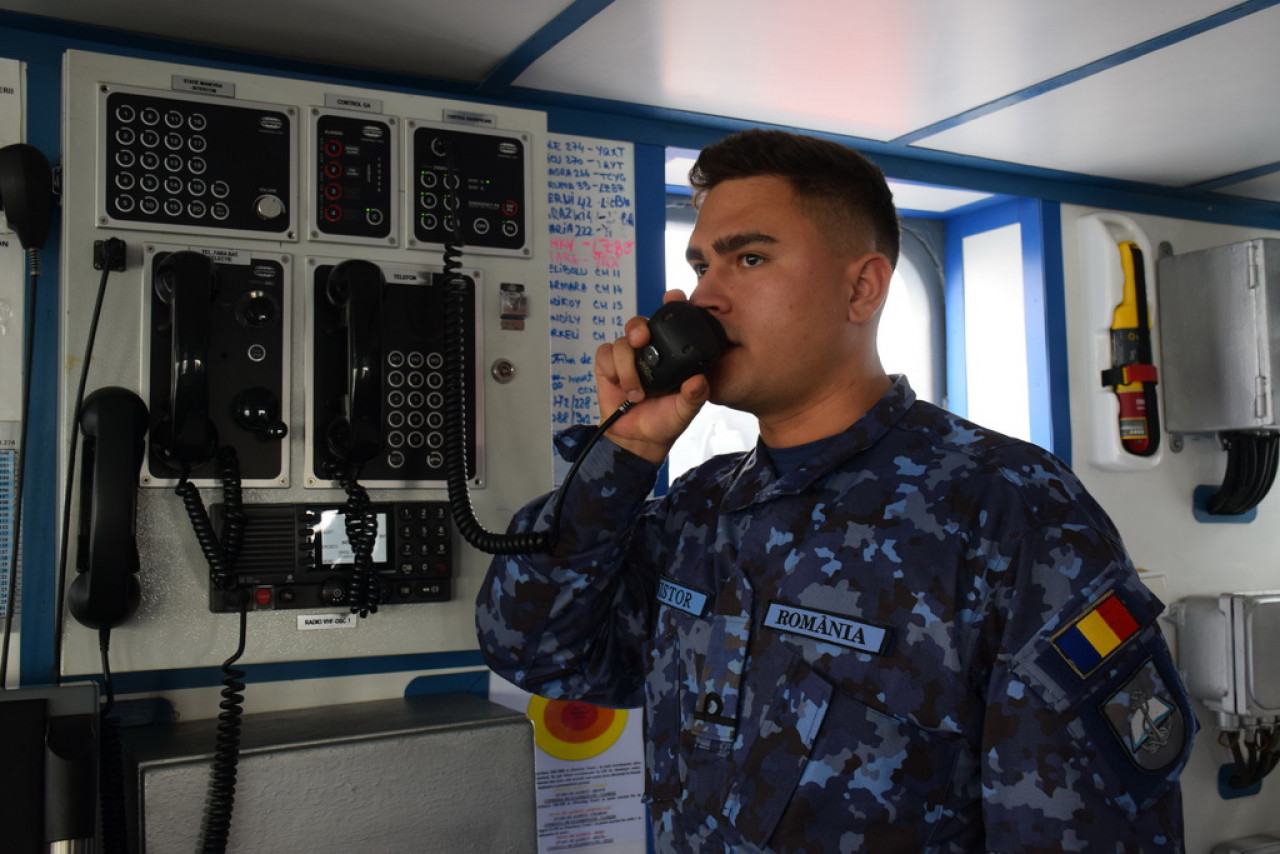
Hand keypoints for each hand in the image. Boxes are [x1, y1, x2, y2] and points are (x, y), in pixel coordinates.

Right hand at [594, 291, 710, 463]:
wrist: (638, 440)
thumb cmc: (664, 421)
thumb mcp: (685, 411)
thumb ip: (694, 396)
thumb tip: (699, 381)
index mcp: (672, 353)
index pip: (672, 321)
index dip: (672, 304)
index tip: (673, 296)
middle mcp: (649, 350)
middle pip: (640, 323)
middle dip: (639, 327)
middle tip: (641, 340)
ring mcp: (627, 356)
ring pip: (622, 341)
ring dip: (627, 365)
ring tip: (636, 392)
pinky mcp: (607, 366)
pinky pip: (604, 354)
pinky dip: (613, 369)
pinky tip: (621, 386)